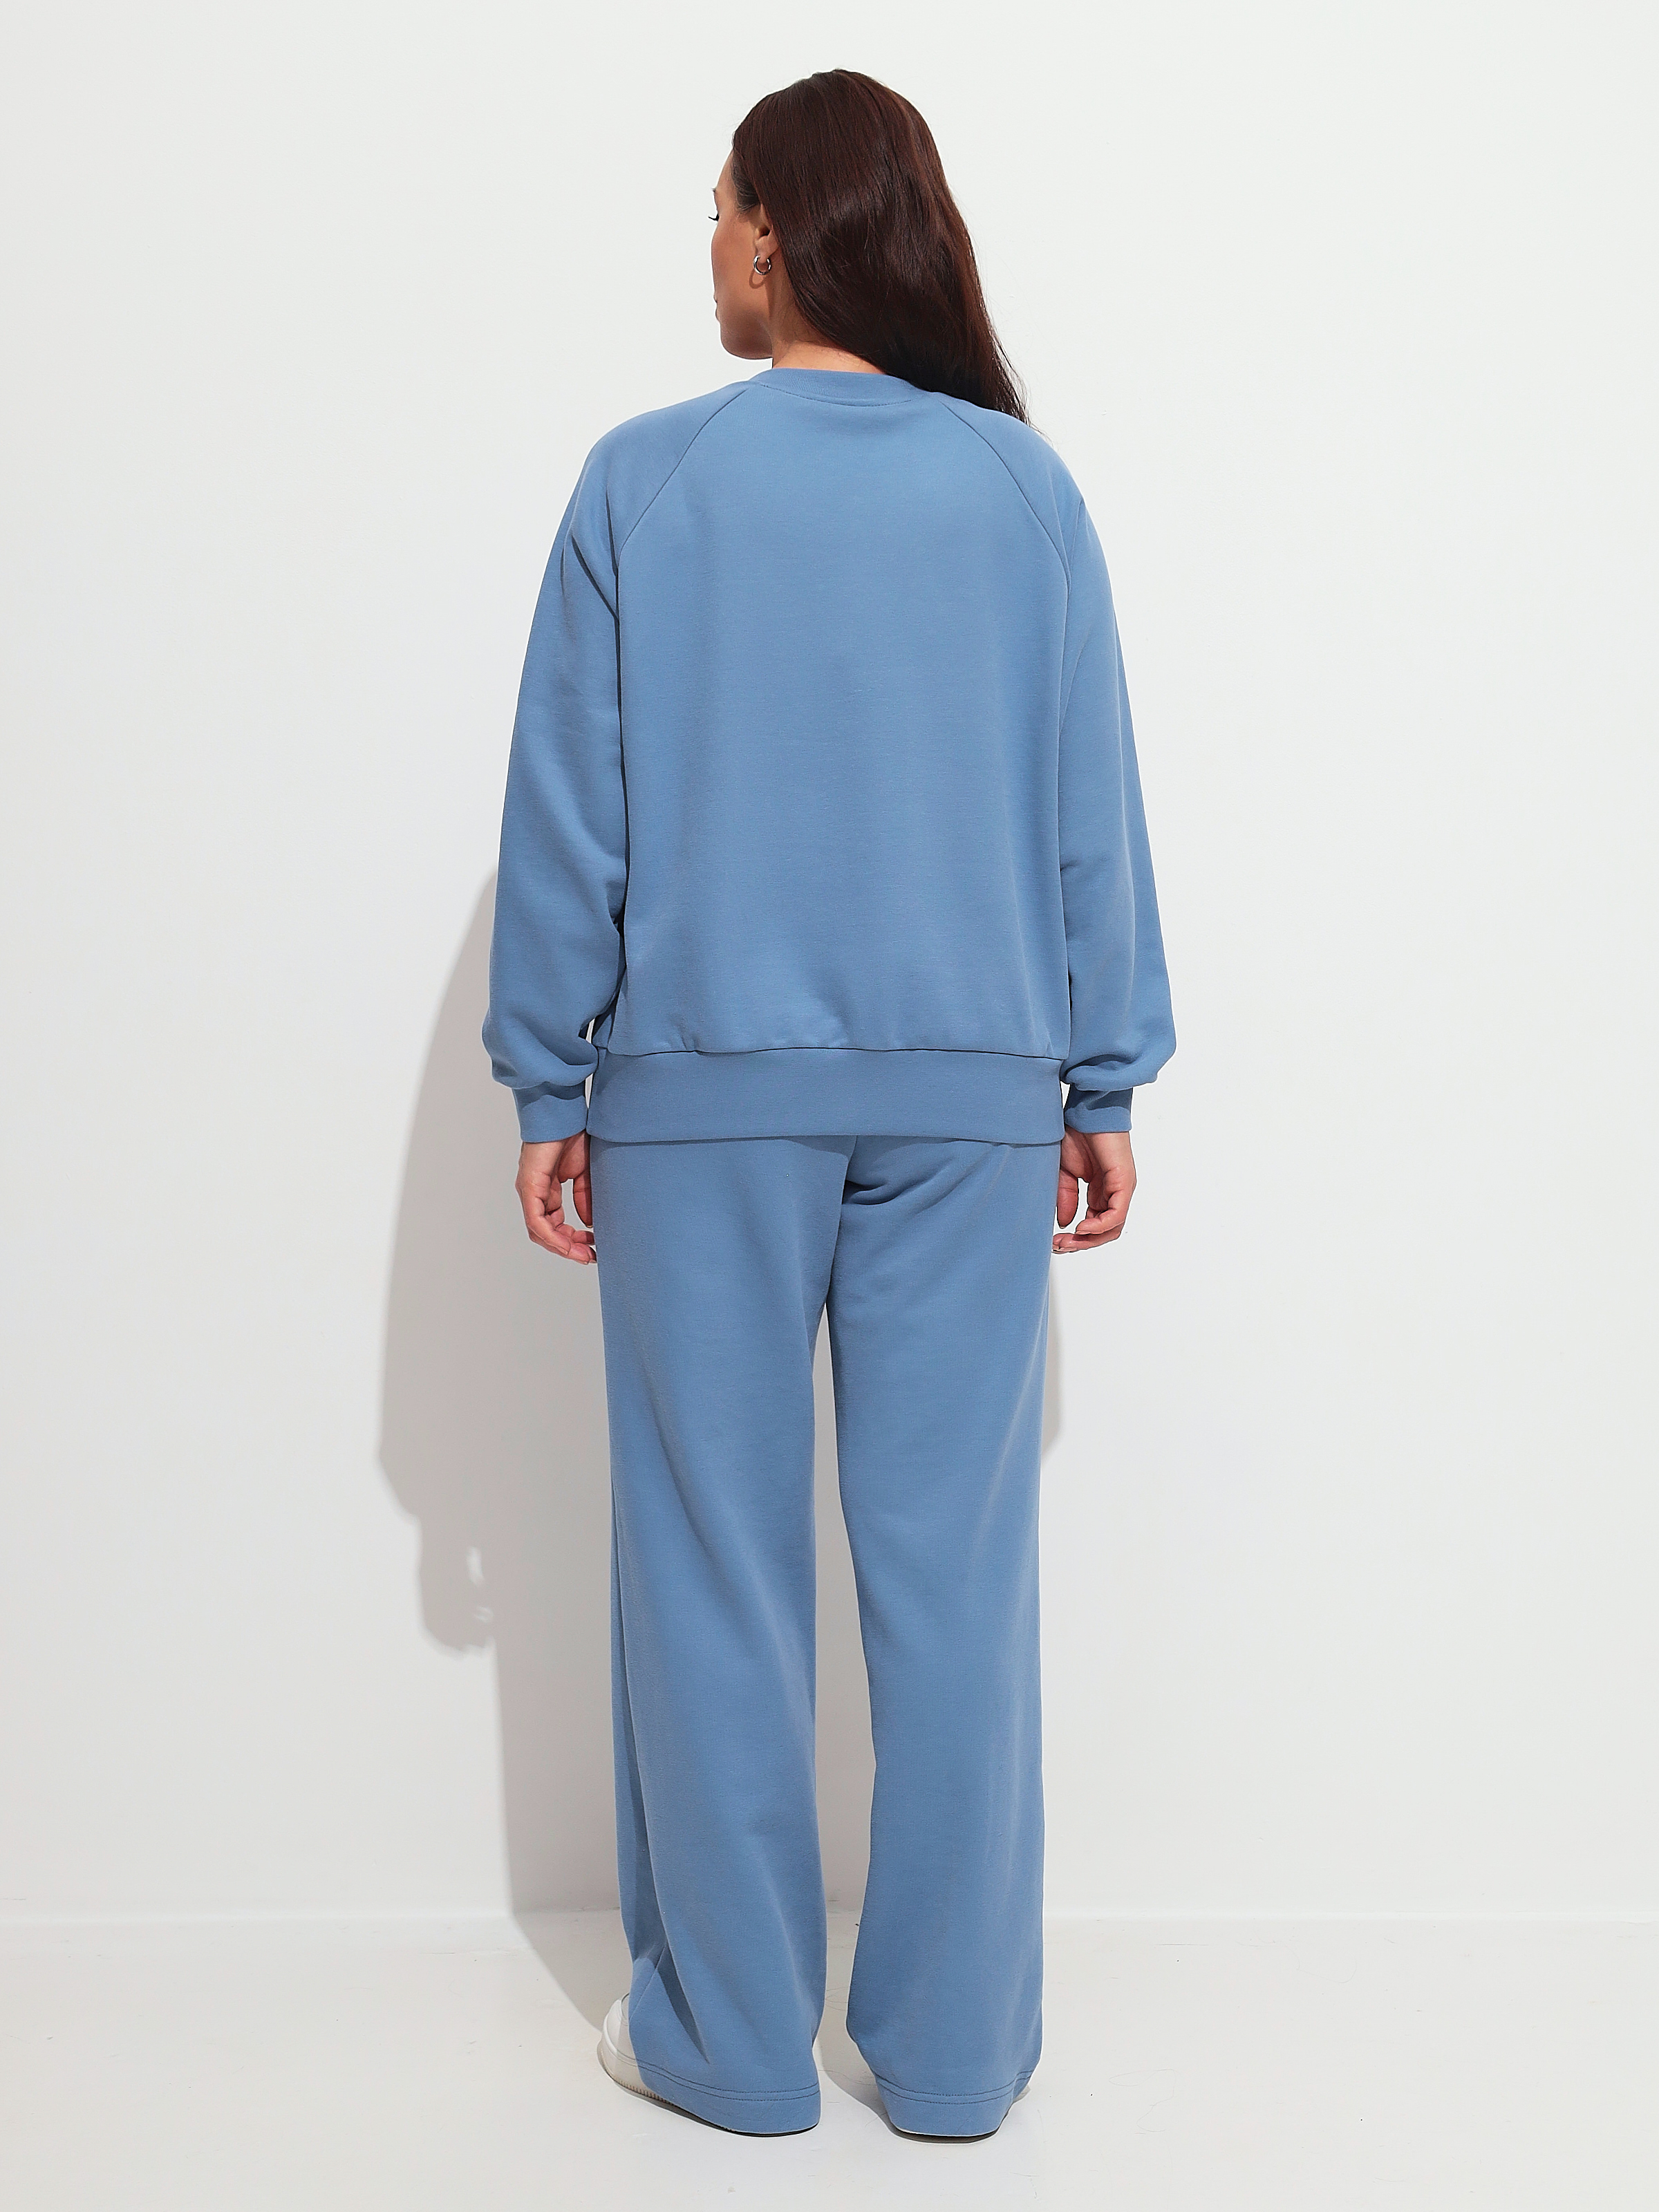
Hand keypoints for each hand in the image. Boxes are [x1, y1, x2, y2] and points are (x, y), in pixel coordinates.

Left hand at [515, 1134, 594, 1264]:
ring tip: (583, 1254)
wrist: (563, 1114)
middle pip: (546, 1233)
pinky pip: (536, 1221)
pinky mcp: (529, 1187)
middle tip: (590, 1257)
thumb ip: (584, 1198)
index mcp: (546, 1191)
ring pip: (539, 1232)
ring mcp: (529, 1192)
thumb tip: (589, 1223)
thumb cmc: (572, 1136)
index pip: (554, 1225)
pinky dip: (551, 1235)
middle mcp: (534, 1194)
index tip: (593, 1248)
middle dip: (569, 1248)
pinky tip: (568, 1244)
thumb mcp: (583, 1175)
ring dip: (561, 1247)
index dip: (573, 1240)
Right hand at [1054, 1128, 1135, 1253]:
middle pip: (1103, 1233)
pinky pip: (1116, 1215)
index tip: (1054, 1241)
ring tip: (1067, 1240)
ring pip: (1112, 1229)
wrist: (1086, 1111)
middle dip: (1080, 1244)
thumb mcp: (1065, 1173)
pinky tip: (1081, 1228)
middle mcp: (1114, 1194)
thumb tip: (1066, 1224)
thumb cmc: (1077, 1134)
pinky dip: (1099, 1226)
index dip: (1075, 1238)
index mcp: (1101, 1192)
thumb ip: (1066, 1199)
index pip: (1094, 1226)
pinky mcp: (1124, 1183)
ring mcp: (1121, 1190)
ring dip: (1088, 1239)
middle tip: (1059, 1245)